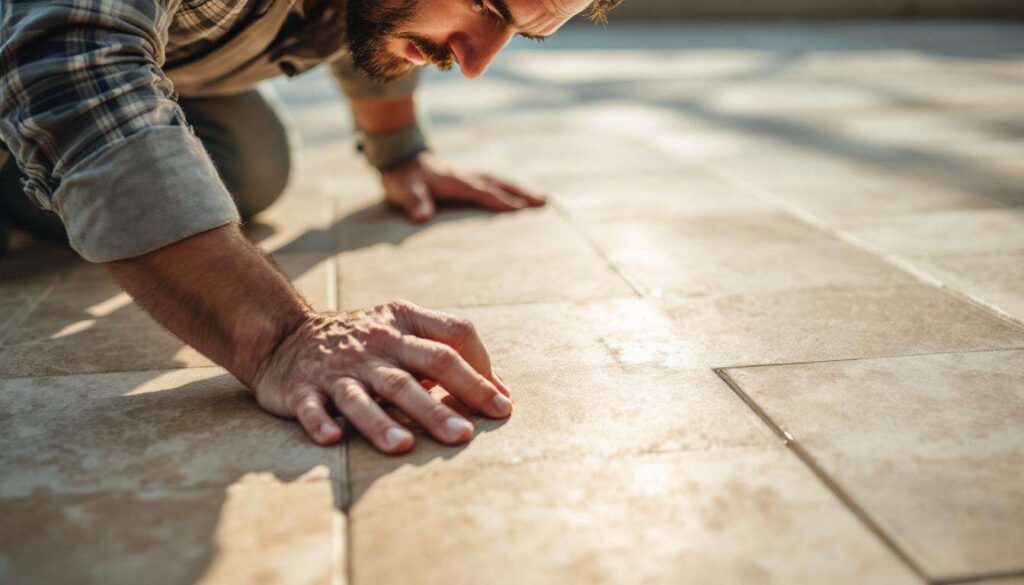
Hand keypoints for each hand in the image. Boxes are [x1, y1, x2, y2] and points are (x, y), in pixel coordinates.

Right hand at [249, 300, 511, 453]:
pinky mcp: (302, 389)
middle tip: (465, 434)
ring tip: (403, 445)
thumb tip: (503, 394)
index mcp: (403, 326)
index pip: (451, 339)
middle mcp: (374, 346)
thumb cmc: (363, 340)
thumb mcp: (404, 331)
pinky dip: (320, 422)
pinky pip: (311, 407)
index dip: (480, 372)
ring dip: (381, 421)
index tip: (500, 407)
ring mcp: (337, 369)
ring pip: (363, 396)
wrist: (285, 334)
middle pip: (414, 372)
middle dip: (440, 405)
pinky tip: (332, 438)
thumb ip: (451, 352)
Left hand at [380, 152, 546, 222]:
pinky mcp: (470, 179)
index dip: (499, 200)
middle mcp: (467, 176)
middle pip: (500, 183)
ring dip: (522, 189)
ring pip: (501, 181)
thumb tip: (422, 216)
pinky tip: (522, 196)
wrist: (401, 159)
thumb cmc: (403, 180)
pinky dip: (511, 188)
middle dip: (522, 192)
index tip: (519, 209)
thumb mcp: (404, 191)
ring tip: (543, 200)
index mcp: (455, 181)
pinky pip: (496, 183)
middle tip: (545, 202)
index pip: (482, 192)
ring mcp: (470, 176)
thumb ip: (414, 203)